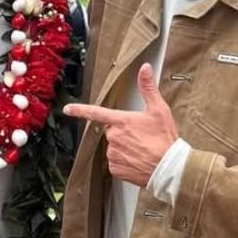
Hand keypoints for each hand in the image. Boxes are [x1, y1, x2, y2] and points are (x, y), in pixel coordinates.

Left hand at [63, 63, 178, 187]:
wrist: (169, 168)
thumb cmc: (164, 139)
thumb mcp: (159, 110)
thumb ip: (148, 88)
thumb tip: (145, 69)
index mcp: (122, 121)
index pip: (96, 113)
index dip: (79, 110)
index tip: (68, 109)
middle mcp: (114, 137)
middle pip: (112, 131)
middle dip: (123, 132)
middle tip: (140, 136)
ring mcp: (113, 154)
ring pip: (114, 147)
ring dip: (124, 147)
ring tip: (142, 149)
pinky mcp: (116, 168)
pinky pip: (116, 162)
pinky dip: (125, 161)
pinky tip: (138, 160)